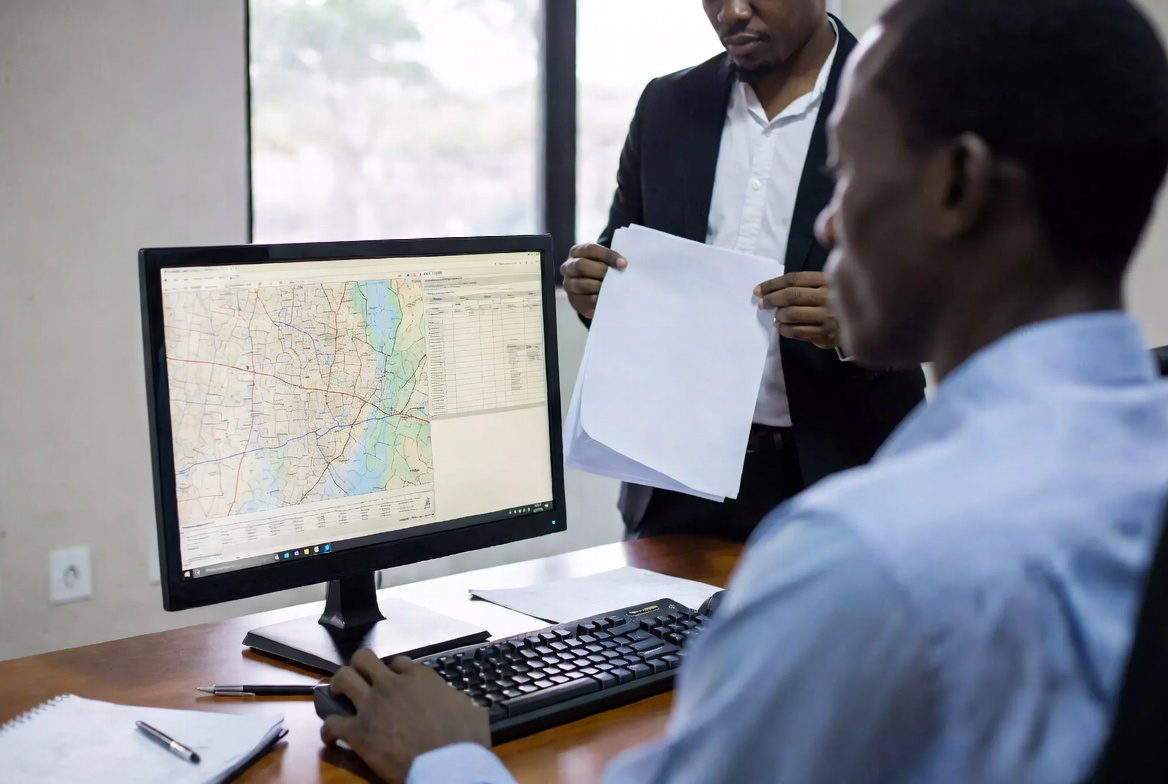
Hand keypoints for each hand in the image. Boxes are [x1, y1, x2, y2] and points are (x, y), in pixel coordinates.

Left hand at [320, 650, 489, 783]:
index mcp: (420, 677)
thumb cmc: (463, 739)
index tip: (394, 679)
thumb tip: (460, 703)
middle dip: (358, 666)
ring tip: (338, 695)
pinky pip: (332, 723)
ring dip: (338, 686)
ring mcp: (372, 706)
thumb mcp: (470, 710)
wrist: (445, 765)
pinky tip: (331, 736)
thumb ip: (456, 700)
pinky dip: (329, 729)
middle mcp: (392, 684)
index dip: (394, 670)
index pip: (399, 662)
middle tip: (358, 678)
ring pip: (343, 679)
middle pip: (364, 659)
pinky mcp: (358, 731)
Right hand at [560, 243, 626, 317]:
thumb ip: (610, 261)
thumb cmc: (601, 270)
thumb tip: (623, 265)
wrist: (594, 289)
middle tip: (615, 277)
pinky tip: (606, 299)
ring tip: (612, 288)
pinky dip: (596, 300)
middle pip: (581, 265)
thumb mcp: (603, 261)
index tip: (623, 263)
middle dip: (601, 271)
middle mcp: (569, 267)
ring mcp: (569, 284)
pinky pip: (583, 301)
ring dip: (599, 286)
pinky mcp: (573, 300)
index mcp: (577, 252)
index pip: (590, 249)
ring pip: (581, 284)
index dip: (607, 255)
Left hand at [754, 271, 839, 349]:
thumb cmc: (838, 300)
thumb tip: (773, 290)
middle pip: (791, 295)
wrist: (865, 319)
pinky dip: (784, 329)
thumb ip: (807, 284)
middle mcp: (828, 296)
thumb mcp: (828, 284)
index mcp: (826, 279)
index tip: (758, 290)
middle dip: (771, 299)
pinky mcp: (826, 333)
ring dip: (778, 315)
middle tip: (762, 304)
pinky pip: (798, 332)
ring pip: (792, 314)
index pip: (793, 279)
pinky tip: (781, 326)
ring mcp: (827, 315)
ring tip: (776, 316)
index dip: (772, 284)